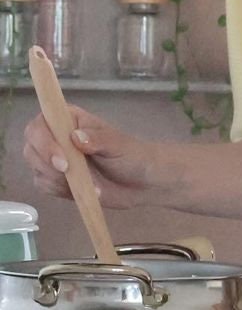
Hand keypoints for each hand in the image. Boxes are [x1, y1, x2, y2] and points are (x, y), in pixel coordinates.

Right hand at [23, 105, 156, 209]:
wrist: (142, 183)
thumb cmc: (132, 155)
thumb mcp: (119, 144)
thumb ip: (99, 139)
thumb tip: (76, 137)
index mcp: (70, 119)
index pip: (41, 122)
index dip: (45, 140)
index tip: (62, 159)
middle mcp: (57, 137)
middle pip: (31, 146)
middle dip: (47, 162)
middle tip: (69, 172)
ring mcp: (54, 159)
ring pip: (36, 167)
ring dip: (58, 179)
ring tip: (89, 182)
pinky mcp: (55, 180)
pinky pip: (43, 185)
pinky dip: (60, 190)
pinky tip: (82, 190)